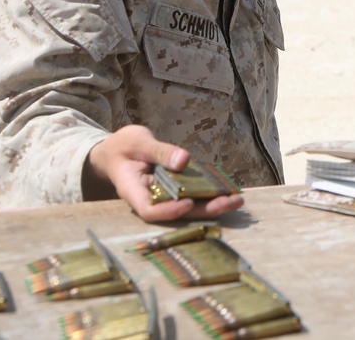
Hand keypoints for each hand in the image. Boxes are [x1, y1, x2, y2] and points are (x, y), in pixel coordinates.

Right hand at [84, 124, 244, 221]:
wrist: (117, 151)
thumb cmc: (124, 146)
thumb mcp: (138, 142)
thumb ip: (160, 151)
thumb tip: (184, 160)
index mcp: (133, 191)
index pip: (149, 211)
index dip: (169, 211)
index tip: (188, 203)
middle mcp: (150, 199)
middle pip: (176, 213)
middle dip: (204, 210)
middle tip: (230, 202)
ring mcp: (163, 196)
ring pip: (188, 207)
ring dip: (212, 204)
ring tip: (237, 199)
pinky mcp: (174, 190)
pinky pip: (192, 195)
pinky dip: (209, 194)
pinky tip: (229, 190)